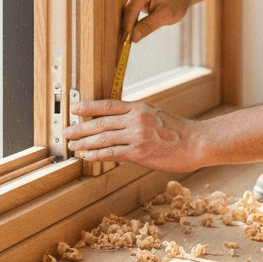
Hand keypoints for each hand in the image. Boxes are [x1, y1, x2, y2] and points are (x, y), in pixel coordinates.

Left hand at [65, 99, 206, 172]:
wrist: (196, 143)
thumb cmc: (178, 131)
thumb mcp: (157, 115)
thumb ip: (137, 117)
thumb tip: (120, 123)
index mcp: (139, 107)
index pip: (108, 105)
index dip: (89, 106)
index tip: (74, 108)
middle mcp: (136, 119)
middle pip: (101, 122)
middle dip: (80, 128)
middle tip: (66, 132)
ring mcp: (137, 135)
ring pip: (103, 138)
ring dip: (84, 142)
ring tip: (73, 146)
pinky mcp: (139, 152)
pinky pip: (112, 153)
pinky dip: (96, 154)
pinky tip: (87, 156)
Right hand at [121, 0, 191, 42]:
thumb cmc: (175, 3)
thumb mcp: (166, 16)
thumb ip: (148, 26)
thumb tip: (133, 37)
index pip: (130, 9)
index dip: (127, 26)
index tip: (127, 41)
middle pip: (123, 8)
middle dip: (124, 24)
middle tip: (125, 42)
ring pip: (120, 9)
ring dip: (123, 22)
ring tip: (127, 36)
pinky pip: (122, 8)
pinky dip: (125, 19)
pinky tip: (130, 29)